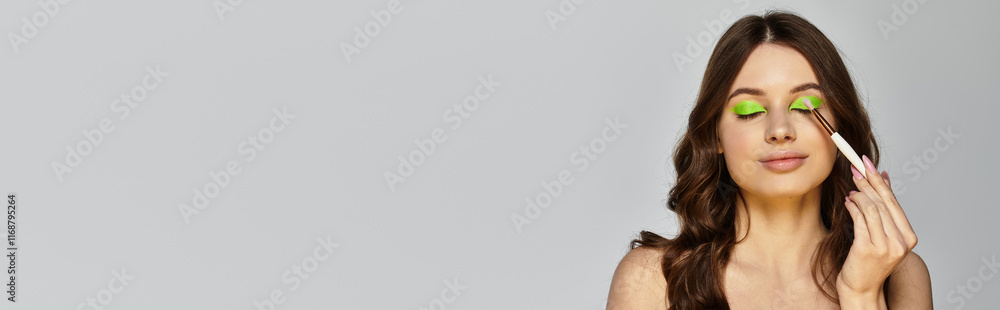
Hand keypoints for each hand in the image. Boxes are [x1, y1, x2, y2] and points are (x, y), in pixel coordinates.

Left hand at [836, 155, 917, 301]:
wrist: (861, 288)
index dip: (880, 180)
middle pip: (883, 202)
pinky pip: (859, 219)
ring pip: (871, 209)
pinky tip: (847, 202)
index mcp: (908, 237)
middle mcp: (901, 242)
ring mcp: (885, 246)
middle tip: (855, 167)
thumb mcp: (882, 233)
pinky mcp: (868, 248)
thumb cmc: (869, 261)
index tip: (868, 164)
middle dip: (867, 182)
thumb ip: (884, 208)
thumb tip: (884, 177)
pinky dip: (852, 207)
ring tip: (850, 190)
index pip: (893, 202)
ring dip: (858, 195)